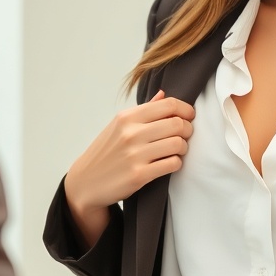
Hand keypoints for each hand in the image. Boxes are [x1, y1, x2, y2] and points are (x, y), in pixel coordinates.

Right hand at [65, 90, 194, 248]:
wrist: (86, 181)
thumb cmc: (106, 152)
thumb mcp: (119, 126)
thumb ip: (143, 110)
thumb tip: (163, 94)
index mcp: (127, 117)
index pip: (168, 104)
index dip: (185, 109)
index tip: (189, 116)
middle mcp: (131, 133)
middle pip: (177, 123)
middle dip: (187, 129)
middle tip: (185, 135)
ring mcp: (135, 154)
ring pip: (178, 144)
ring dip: (183, 147)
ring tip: (177, 150)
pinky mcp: (139, 175)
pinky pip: (172, 164)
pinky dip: (176, 163)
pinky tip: (170, 163)